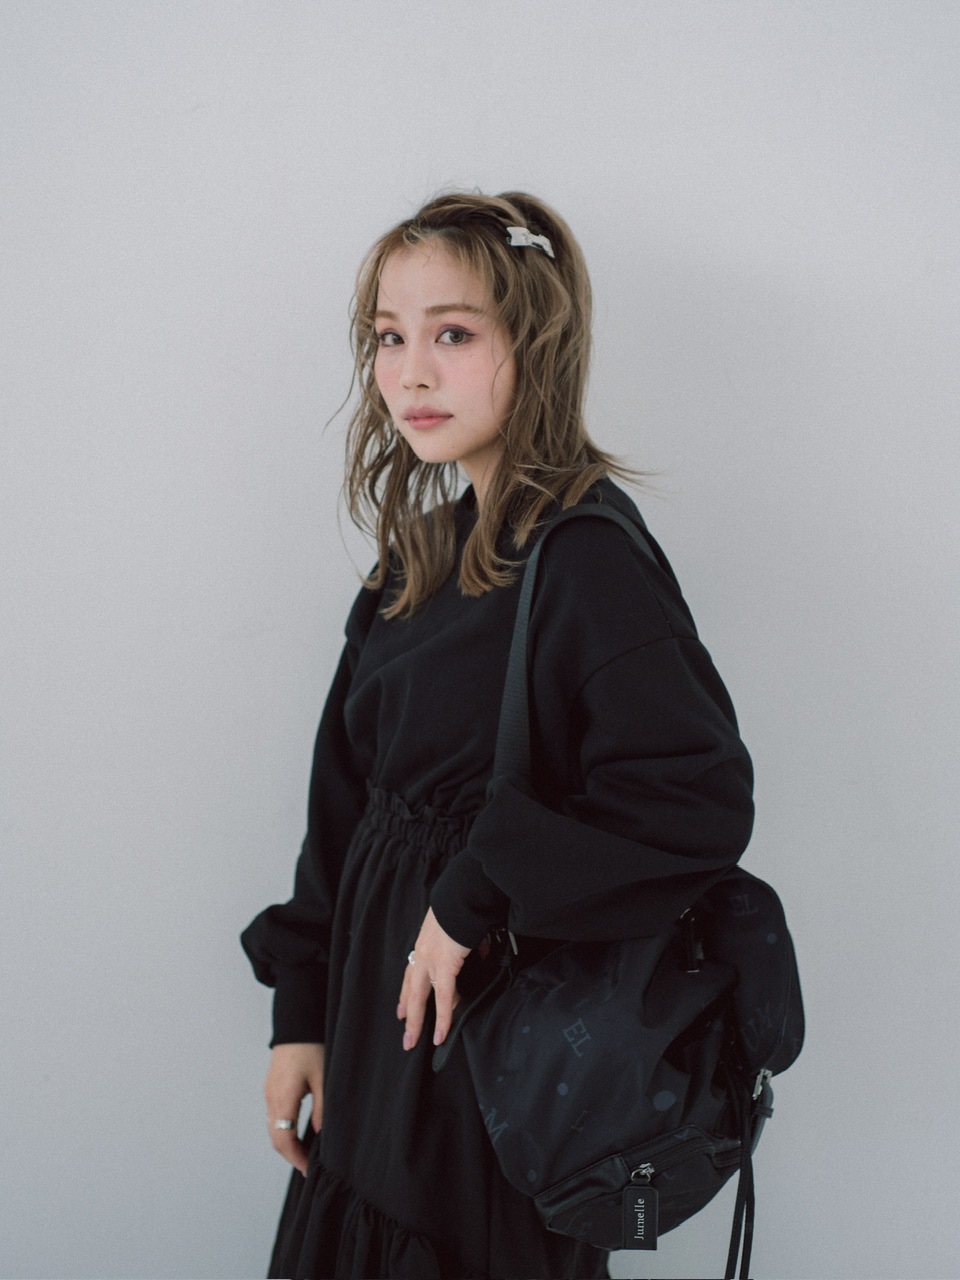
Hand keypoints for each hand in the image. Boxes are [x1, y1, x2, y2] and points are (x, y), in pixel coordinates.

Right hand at [264, 1042, 324, 1174]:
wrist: (297, 1022)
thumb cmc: (311, 1047)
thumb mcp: (323, 1079)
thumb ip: (322, 1109)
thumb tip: (321, 1135)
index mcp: (283, 1098)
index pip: (283, 1140)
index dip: (295, 1159)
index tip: (309, 1170)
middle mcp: (271, 1098)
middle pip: (275, 1137)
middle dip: (291, 1155)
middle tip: (308, 1166)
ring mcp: (269, 1092)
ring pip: (273, 1128)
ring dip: (286, 1143)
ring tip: (306, 1152)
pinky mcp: (271, 1086)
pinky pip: (274, 1116)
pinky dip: (284, 1129)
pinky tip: (299, 1132)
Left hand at [397, 907, 470, 1049]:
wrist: (466, 894)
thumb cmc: (466, 905)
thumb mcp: (461, 926)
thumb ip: (468, 942)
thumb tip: (480, 950)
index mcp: (426, 942)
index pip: (413, 971)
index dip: (408, 991)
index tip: (402, 1009)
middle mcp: (423, 952)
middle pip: (411, 989)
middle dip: (408, 1013)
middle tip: (405, 1034)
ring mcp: (430, 959)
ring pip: (419, 998)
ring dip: (417, 1022)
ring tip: (413, 1042)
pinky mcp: (444, 966)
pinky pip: (443, 998)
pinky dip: (444, 1018)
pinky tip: (441, 1034)